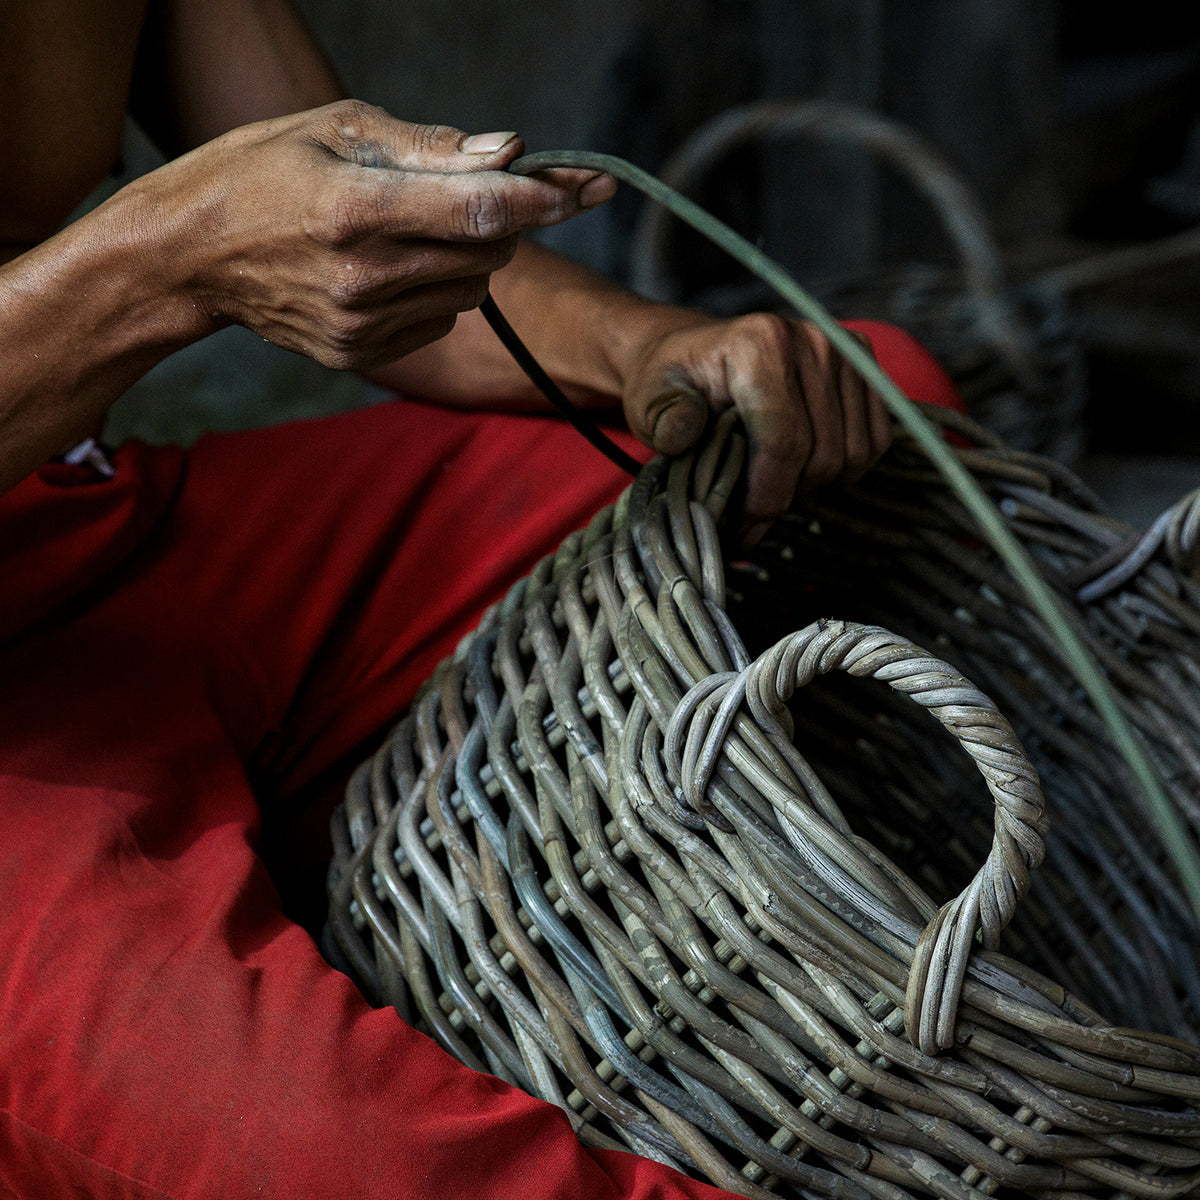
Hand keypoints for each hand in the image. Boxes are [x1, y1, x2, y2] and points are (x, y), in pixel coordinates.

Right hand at [132, 100, 614, 369]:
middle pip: (489, 255)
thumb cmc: (260, 173)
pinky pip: (438, 323)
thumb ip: (430, 146)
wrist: (189, 256)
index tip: (585, 186)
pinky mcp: (358, 354)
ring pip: (470, 292)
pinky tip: (390, 271)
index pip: (482, 210)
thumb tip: (508, 152)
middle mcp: (363, 276)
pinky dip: (436, 294)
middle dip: (503, 221)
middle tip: (474, 196)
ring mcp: (361, 325)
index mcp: (356, 206)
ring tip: (412, 231)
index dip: (543, 198)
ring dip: (467, 259)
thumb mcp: (335, 128)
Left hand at [620, 311, 890, 540]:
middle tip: (752, 509)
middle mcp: (811, 339)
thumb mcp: (649, 401)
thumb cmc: (671, 383)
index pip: (785, 442)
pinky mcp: (863, 361)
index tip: (743, 526)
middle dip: (787, 495)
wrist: (694, 350)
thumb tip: (685, 434)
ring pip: (852, 455)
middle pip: (823, 455)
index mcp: (759, 345)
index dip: (767, 497)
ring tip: (774, 483)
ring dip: (815, 484)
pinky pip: (874, 440)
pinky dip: (842, 467)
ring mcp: (844, 348)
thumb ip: (664, 420)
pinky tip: (803, 466)